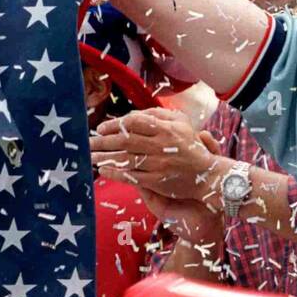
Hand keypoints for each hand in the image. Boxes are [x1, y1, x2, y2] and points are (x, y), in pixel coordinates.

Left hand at [90, 107, 216, 199]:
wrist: (207, 175)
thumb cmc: (192, 147)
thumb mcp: (182, 124)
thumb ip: (159, 115)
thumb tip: (133, 114)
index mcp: (167, 128)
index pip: (134, 122)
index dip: (115, 124)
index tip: (101, 127)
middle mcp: (161, 145)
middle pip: (125, 141)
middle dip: (103, 141)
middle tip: (88, 142)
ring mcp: (158, 164)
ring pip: (125, 159)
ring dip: (105, 157)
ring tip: (91, 156)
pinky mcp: (156, 181)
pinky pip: (130, 176)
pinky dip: (115, 173)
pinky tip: (104, 170)